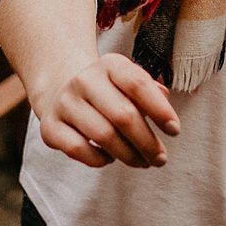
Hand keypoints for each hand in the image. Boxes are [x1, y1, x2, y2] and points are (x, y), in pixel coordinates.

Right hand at [35, 53, 180, 169]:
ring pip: (103, 135)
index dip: (160, 110)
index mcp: (110, 64)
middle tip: (160, 159)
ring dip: (128, 155)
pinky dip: (99, 159)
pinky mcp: (50, 127)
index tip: (174, 131)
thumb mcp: (129, 82)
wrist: (61, 89)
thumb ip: (150, 93)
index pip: (138, 85)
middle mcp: (84, 80)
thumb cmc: (108, 90)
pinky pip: (78, 149)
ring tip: (142, 162)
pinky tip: (109, 158)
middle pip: (123, 115)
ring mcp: (65, 103)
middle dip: (147, 142)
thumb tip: (166, 107)